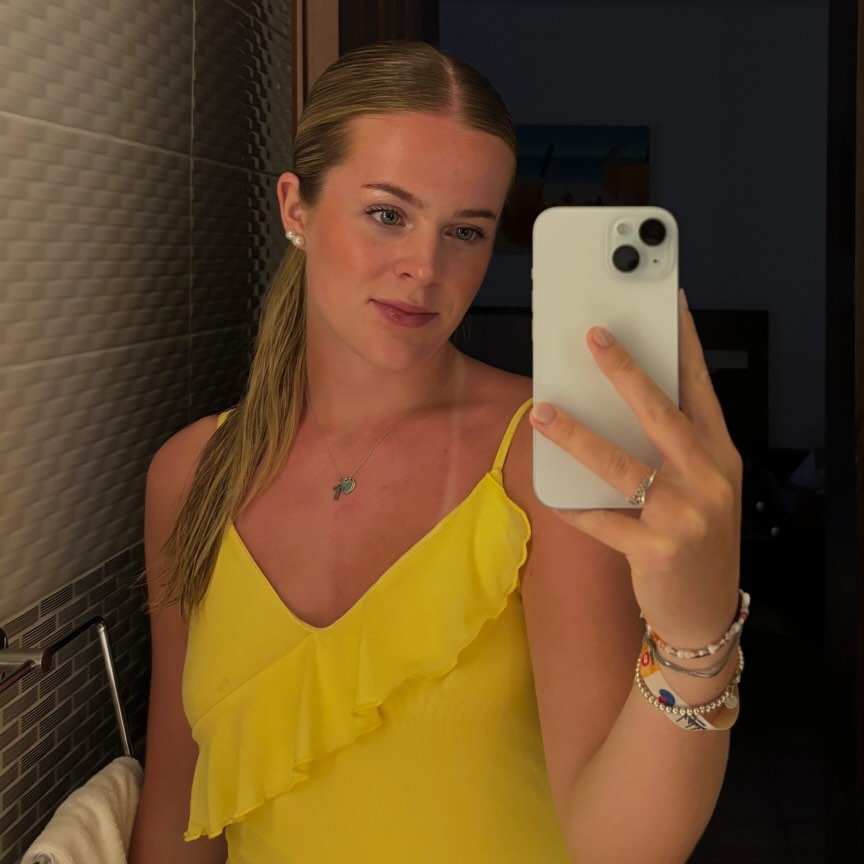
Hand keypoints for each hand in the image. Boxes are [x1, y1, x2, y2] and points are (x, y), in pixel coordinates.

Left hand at [529, 291, 742, 647]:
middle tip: (593, 335)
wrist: (706, 612)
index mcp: (719, 455)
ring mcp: (685, 515)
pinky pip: (601, 520)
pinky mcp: (656, 549)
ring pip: (621, 463)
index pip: (701, 389)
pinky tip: (549, 491)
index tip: (669, 305)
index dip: (685, 345)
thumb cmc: (697, 538)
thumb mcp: (699, 487)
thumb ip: (669, 449)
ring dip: (576, 435)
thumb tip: (613, 405)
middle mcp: (708, 477)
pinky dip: (573, 504)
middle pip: (661, 413)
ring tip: (542, 410)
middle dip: (626, 370)